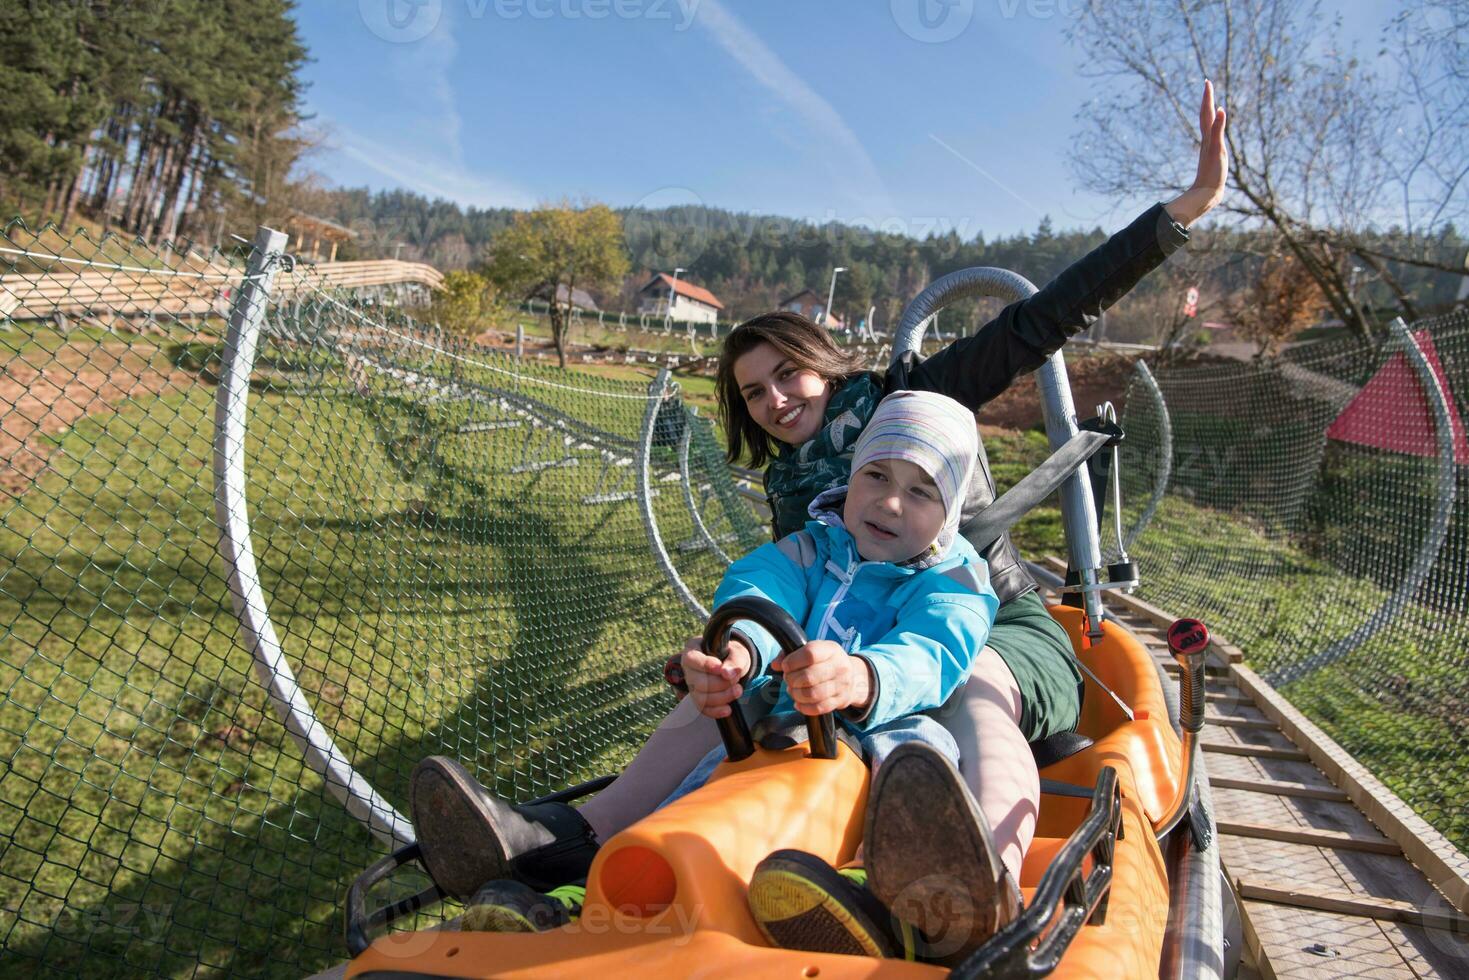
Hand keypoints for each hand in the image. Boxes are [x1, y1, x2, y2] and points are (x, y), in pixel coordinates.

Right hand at [681, 635, 751, 718]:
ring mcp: (691, 684)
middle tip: (736, 680)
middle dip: (720, 684)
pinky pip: (703, 708)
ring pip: (700, 697)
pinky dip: (716, 711)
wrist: (733, 665)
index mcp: (693, 649)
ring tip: (737, 690)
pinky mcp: (697, 698)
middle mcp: (689, 668)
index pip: (693, 659)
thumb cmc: (732, 654)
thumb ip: (735, 660)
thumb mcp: (738, 652)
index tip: (720, 668)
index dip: (706, 665)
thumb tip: (727, 673)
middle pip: (697, 681)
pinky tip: (728, 709)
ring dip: (721, 697)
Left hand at [772, 641, 872, 715]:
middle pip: (808, 677)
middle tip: (789, 680)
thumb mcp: (812, 650)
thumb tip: (775, 664)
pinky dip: (804, 707)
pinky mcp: (841, 701)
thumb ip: (790, 654)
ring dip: (796, 694)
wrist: (853, 676)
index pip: (810, 654)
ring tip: (794, 691)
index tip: (786, 666)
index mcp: (831, 650)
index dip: (792, 661)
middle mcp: (840, 666)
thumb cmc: (825, 662)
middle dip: (792, 680)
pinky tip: (799, 703)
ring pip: (812, 694)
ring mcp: (842, 685)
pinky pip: (818, 708)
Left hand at [1165, 80, 1227, 227]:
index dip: (1207, 97)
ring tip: (1210, 100)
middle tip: (1208, 84)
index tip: (1207, 81)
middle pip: (1205, 115)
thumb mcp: (1217, 148)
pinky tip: (1216, 126)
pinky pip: (1213, 134)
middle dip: (1207, 99)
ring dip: (1209, 110)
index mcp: (1208, 136)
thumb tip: (1219, 109)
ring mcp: (1209, 146)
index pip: (1206, 112)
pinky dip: (1215, 126)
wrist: (1207, 192)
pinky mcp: (1213, 154)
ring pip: (1208, 124)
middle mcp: (1207, 139)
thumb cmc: (1212, 172)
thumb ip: (1218, 129)